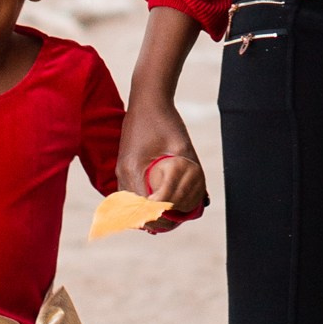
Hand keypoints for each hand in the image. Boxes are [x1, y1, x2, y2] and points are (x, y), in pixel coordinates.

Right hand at [116, 95, 207, 230]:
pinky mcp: (123, 165)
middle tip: (172, 223)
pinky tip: (156, 203)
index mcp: (133, 169)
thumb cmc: (166, 121)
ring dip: (144, 212)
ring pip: (127, 204)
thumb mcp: (183, 147)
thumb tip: (202, 199)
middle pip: (132, 210)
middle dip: (152, 219)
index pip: (143, 207)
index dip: (159, 217)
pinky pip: (128, 192)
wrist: (148, 100)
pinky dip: (140, 202)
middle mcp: (122, 172)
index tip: (175, 220)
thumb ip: (191, 173)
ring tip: (165, 218)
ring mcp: (120, 169)